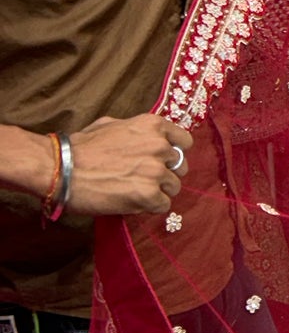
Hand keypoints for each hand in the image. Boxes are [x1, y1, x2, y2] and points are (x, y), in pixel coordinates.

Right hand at [67, 115, 194, 214]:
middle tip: (143, 180)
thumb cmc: (81, 147)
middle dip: (165, 174)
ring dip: (157, 192)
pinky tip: (131, 201)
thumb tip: (148, 137)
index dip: (174, 154)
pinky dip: (150, 207)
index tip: (164, 162)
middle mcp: (159, 146)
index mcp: (153, 126)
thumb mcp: (112, 124)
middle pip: (180, 167)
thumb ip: (137, 131)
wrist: (60, 168)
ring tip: (133, 191)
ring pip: (174, 187)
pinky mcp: (149, 194)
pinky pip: (163, 205)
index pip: (184, 142)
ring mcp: (155, 170)